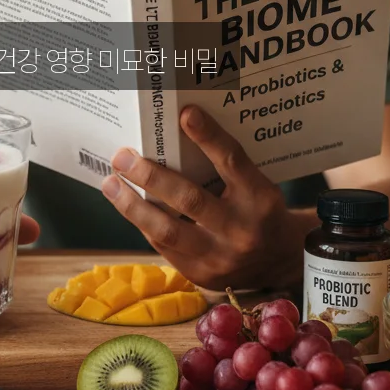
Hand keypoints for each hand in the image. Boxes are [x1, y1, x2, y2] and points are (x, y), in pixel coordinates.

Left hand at [99, 105, 292, 290]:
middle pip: (190, 199)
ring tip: (110, 184)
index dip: (209, 136)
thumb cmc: (259, 211)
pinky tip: (127, 205)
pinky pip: (163, 247)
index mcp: (260, 198)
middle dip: (150, 176)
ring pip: (167, 230)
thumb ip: (224, 166)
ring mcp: (220, 257)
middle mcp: (241, 229)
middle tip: (123, 157)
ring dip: (132, 206)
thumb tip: (178, 131)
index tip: (185, 114)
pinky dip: (143, 223)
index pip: (232, 162)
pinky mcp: (201, 276)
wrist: (278, 261)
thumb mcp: (256, 185)